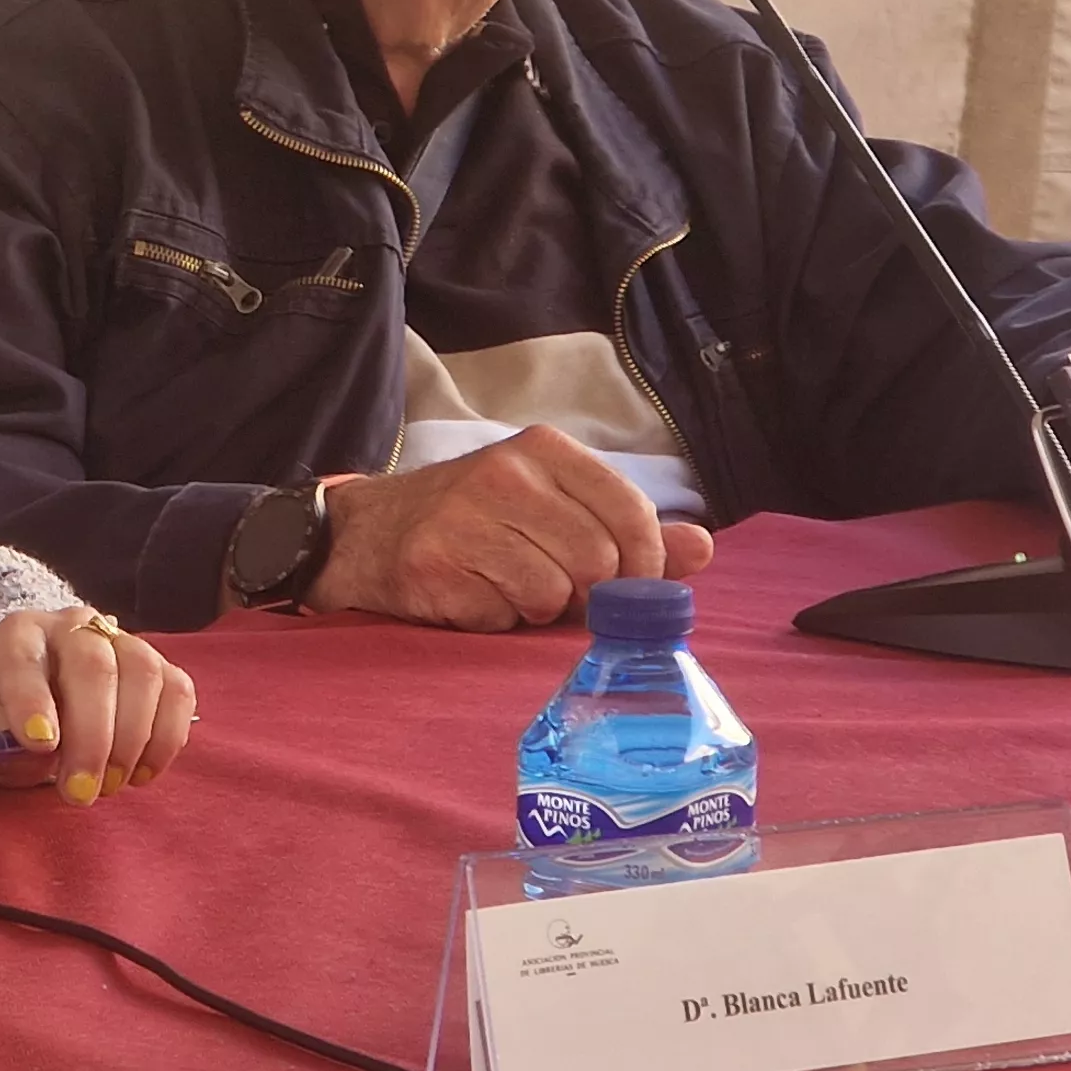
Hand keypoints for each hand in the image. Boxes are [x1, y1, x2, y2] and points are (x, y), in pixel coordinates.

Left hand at [0, 606, 196, 803]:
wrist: (44, 713)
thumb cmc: (10, 722)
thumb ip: (4, 745)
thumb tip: (46, 754)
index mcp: (18, 636)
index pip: (22, 657)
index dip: (31, 701)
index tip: (41, 745)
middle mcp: (72, 627)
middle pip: (94, 666)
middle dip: (91, 736)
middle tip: (80, 792)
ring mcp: (123, 641)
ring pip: (143, 673)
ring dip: (131, 740)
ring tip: (110, 785)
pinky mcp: (161, 666)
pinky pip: (178, 693)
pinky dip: (166, 739)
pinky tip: (141, 773)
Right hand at [310, 426, 712, 630]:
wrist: (368, 534)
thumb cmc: (476, 521)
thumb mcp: (553, 506)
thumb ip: (629, 529)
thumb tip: (703, 548)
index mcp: (543, 450)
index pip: (631, 512)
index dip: (645, 564)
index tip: (630, 586)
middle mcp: (504, 474)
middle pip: (597, 561)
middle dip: (587, 594)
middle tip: (558, 592)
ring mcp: (464, 518)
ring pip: (552, 595)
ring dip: (539, 610)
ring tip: (508, 588)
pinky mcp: (433, 564)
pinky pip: (502, 616)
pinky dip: (498, 620)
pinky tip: (472, 595)